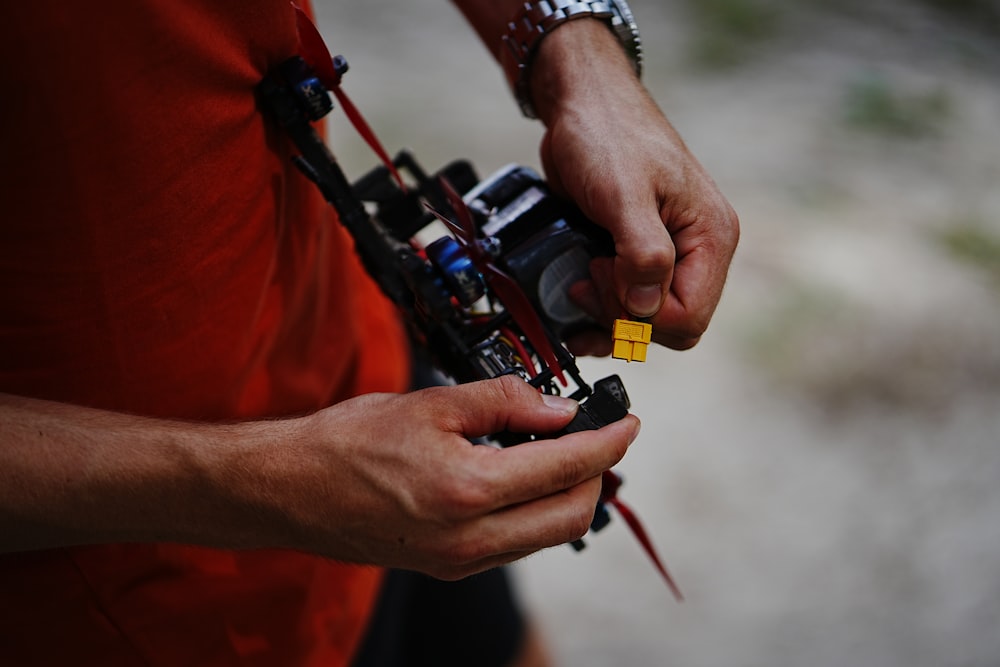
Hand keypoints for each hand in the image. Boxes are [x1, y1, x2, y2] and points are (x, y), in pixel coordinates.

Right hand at [260, 375, 638, 579]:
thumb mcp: (430, 403)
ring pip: (546, 535)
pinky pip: (515, 544)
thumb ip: (504, 401)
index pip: (567, 467)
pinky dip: (535, 511)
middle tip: (599, 437)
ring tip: (562, 452)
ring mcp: (460, 560)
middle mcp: (470, 538)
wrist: (292, 490)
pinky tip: (522, 478)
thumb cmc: (349, 442)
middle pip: (572, 515)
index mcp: (467, 489)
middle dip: (597, 475)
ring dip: (568, 495)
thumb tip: (559, 408)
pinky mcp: (449, 566)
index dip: (608, 442)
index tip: (628, 422)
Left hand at [531, 21, 739, 351]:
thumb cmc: (608, 132)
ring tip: (576, 288)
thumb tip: (645, 308)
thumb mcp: (624, 192)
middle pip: (669, 326)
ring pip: (645, 322)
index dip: (640, 315)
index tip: (604, 273)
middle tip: (587, 277)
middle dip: (622, 317)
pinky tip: (575, 303)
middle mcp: (696, 252)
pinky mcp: (636, 255)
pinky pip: (626, 304)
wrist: (581, 103)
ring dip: (606, 318)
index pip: (688, 317)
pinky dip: (598, 312)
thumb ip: (642, 252)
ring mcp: (667, 256)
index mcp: (711, 237)